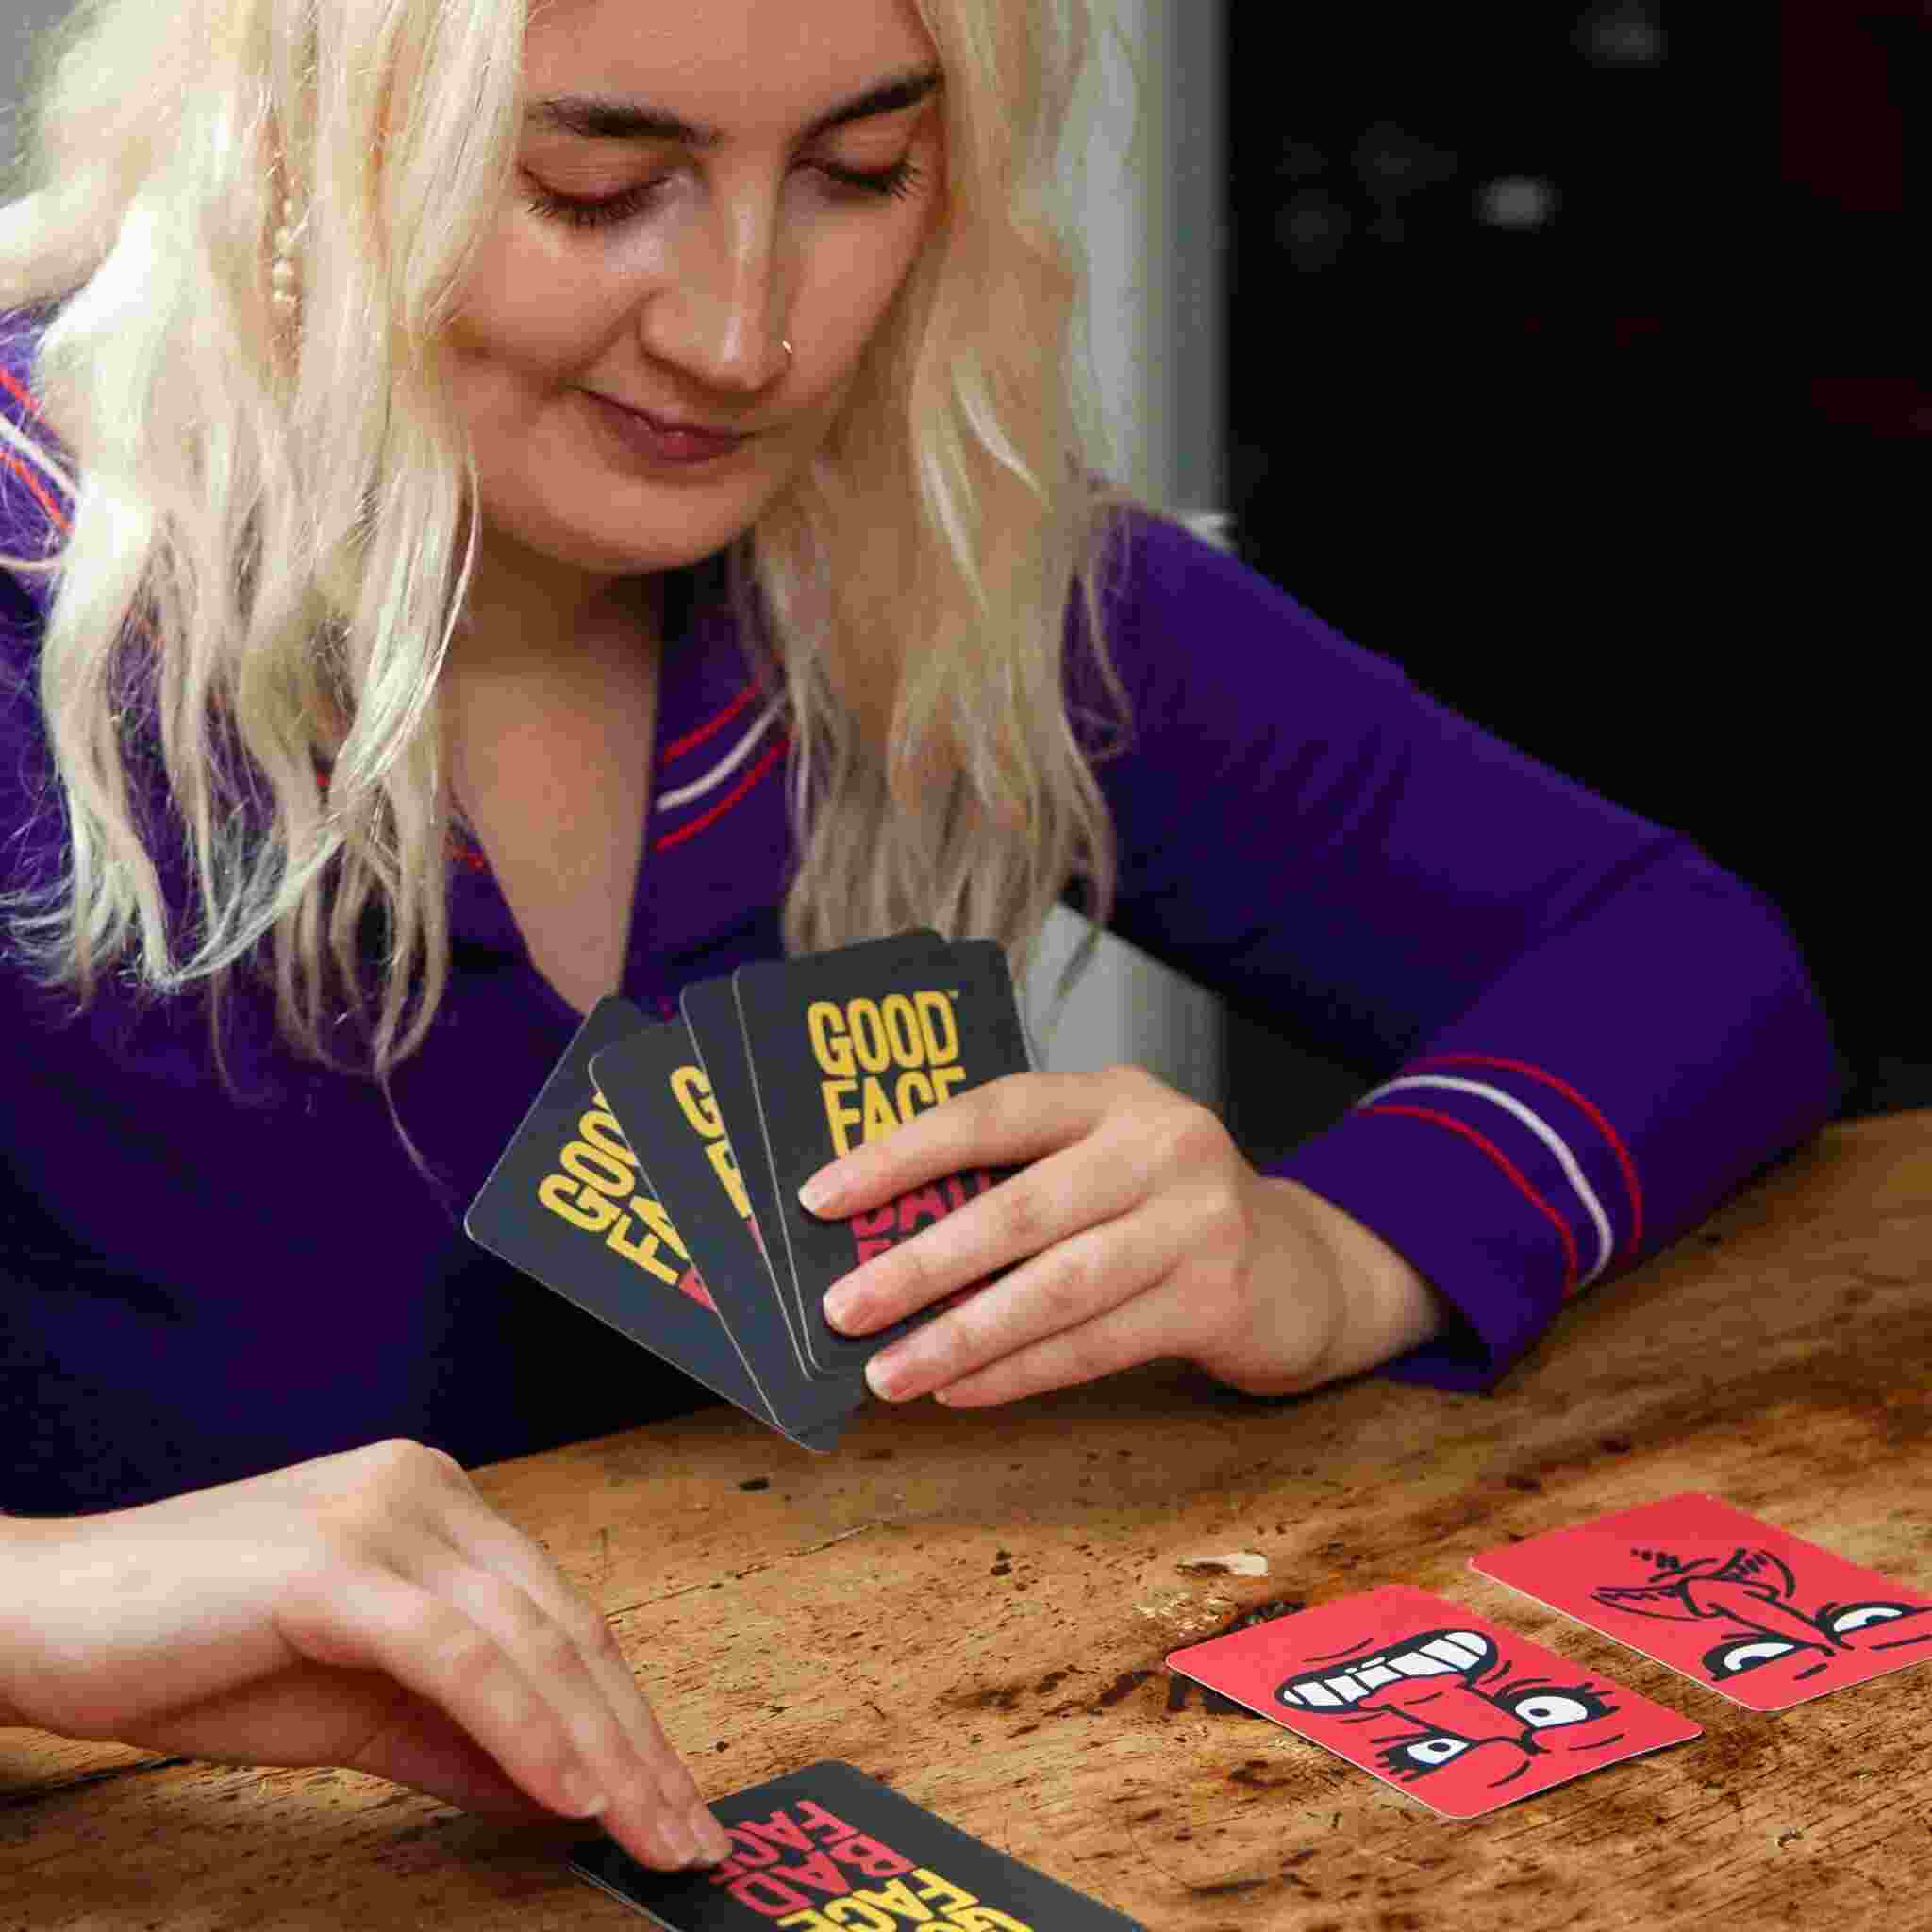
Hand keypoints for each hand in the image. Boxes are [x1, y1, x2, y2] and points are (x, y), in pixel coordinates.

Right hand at [0, 1439, 730, 1870]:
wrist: (43, 1617)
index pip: (558, 1614)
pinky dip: (526, 1727)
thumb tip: (554, 1789)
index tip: (669, 1798)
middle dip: (637, 1741)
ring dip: (604, 1749)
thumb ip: (454, 1735)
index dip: (625, 1710)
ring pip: (530, 1640)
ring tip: (649, 1831)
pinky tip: (570, 1794)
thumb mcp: (346, 1708)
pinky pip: (460, 1656)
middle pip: (565, 1625)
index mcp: (434, 1503)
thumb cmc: (186, 1655)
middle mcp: (425, 1489)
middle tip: (687, 1834)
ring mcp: (383, 1517)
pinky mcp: (336, 1565)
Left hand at [801, 1066, 1438, 1405]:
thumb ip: (1015, 1183)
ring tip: (889, 1371)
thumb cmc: (1163, 1215)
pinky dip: (1020, 1372)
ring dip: (960, 1336)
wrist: (1303, 1271)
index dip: (902, 1153)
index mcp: (1112, 1096)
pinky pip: (1097, 1342)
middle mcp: (1162, 1142)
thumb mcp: (1101, 1166)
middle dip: (918, 1265)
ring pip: (1055, 1286)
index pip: (993, 1112)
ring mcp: (1199, 1218)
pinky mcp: (1221, 1295)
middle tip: (840, 1310)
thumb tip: (874, 1240)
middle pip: (1018, 1208)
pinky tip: (961, 1390)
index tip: (822, 1199)